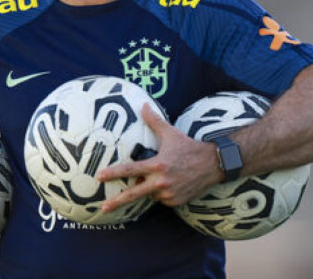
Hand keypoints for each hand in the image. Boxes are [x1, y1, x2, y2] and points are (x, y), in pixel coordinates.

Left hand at [96, 104, 221, 212]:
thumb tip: (143, 105)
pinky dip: (161, 193)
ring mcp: (169, 194)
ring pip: (150, 194)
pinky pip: (161, 199)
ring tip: (163, 176)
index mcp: (157, 165)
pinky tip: (172, 182)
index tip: (99, 176)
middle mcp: (161, 182)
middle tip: (103, 207)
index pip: (131, 170)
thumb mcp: (171, 133)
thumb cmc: (189, 147)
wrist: (213, 164)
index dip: (114, 173)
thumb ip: (154, 121)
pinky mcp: (176, 202)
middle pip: (134, 193)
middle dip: (117, 201)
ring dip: (149, 188)